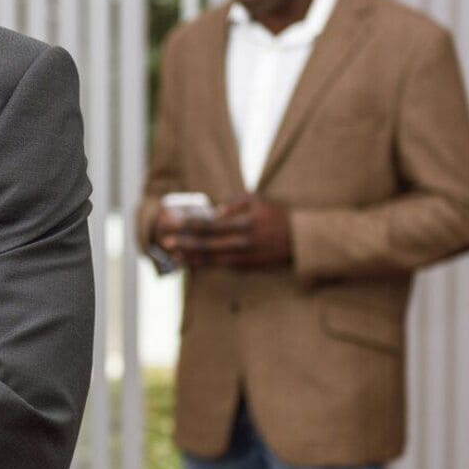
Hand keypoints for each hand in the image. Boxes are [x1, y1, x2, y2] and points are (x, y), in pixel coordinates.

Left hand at [156, 194, 292, 269]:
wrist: (301, 240)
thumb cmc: (276, 215)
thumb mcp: (258, 201)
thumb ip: (234, 203)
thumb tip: (213, 212)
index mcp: (245, 224)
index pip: (211, 225)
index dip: (191, 226)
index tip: (175, 225)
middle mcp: (244, 243)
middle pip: (208, 245)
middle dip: (185, 244)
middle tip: (166, 243)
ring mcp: (246, 258)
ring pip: (213, 260)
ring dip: (192, 258)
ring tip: (176, 256)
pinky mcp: (249, 268)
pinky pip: (223, 266)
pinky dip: (207, 265)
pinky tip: (194, 262)